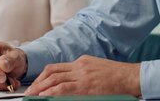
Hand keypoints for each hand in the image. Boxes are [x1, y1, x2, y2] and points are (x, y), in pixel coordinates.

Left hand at [25, 55, 140, 96]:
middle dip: (38, 83)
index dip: (43, 76)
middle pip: (52, 72)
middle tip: (30, 93)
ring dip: (41, 88)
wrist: (130, 77)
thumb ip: (82, 73)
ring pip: (55, 79)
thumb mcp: (97, 69)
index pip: (56, 67)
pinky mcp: (86, 86)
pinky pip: (64, 88)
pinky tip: (45, 97)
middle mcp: (79, 66)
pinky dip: (52, 92)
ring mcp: (82, 75)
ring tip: (32, 97)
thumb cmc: (117, 76)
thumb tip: (69, 83)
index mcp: (81, 61)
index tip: (36, 85)